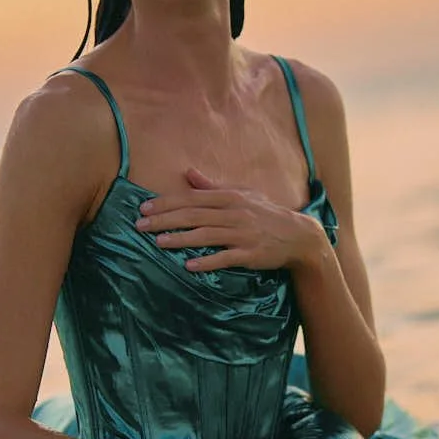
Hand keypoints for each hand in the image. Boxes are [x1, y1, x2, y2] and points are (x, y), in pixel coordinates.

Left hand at [135, 168, 328, 272]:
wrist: (298, 235)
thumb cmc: (265, 214)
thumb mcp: (242, 194)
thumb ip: (212, 187)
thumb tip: (189, 173)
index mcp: (230, 197)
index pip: (192, 198)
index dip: (166, 202)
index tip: (144, 208)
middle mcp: (234, 213)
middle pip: (194, 215)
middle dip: (165, 220)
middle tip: (140, 226)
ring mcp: (243, 234)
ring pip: (206, 235)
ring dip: (181, 238)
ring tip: (159, 242)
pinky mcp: (250, 254)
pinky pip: (226, 257)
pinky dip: (207, 261)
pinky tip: (190, 265)